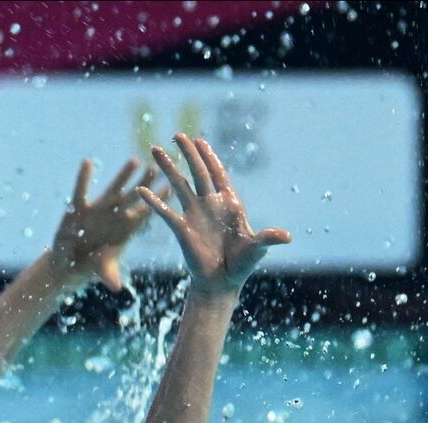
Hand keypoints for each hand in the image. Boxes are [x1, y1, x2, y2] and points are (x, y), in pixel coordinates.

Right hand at [50, 158, 162, 291]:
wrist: (72, 260)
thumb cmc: (92, 263)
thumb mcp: (101, 268)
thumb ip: (109, 274)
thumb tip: (117, 288)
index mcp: (125, 228)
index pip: (146, 212)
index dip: (159, 201)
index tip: (173, 187)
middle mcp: (115, 215)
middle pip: (135, 196)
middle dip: (146, 182)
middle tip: (160, 167)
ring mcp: (98, 210)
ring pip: (114, 188)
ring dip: (123, 176)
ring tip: (135, 161)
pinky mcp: (79, 208)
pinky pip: (81, 190)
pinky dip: (83, 177)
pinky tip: (87, 162)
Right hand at [140, 134, 290, 295]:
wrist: (221, 282)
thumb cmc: (241, 265)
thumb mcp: (256, 250)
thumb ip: (267, 239)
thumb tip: (285, 237)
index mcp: (229, 204)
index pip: (218, 174)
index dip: (209, 157)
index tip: (200, 141)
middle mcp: (210, 205)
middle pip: (198, 173)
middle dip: (188, 153)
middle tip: (177, 135)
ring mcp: (194, 215)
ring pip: (179, 185)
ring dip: (168, 168)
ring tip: (155, 150)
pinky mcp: (181, 228)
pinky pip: (165, 212)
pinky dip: (154, 201)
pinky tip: (142, 191)